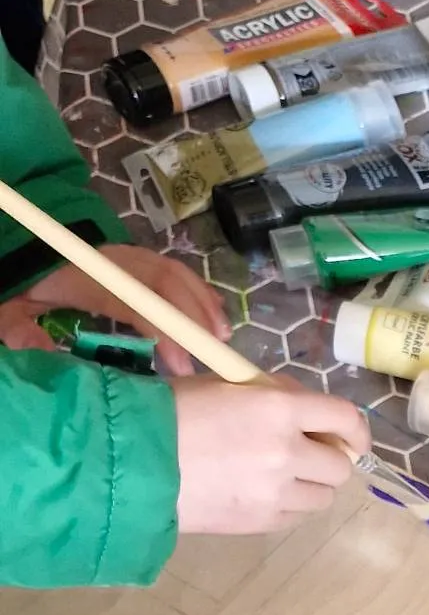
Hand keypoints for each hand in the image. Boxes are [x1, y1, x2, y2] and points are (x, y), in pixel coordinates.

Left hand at [2, 250, 231, 380]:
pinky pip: (172, 269)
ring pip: (174, 273)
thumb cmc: (19, 283)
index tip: (183, 367)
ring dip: (202, 304)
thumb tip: (47, 353)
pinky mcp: (131, 258)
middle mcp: (112, 261)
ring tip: (221, 337)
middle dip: (195, 319)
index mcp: (85, 275)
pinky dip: (196, 290)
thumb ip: (20, 330)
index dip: (165, 330)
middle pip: (165, 283)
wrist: (18, 248)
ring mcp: (124, 256)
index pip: (136, 300)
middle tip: (214, 356)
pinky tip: (212, 312)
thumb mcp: (8, 308)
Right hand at [173, 378, 367, 534]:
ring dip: (312, 485)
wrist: (132, 461)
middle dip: (328, 459)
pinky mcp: (261, 521)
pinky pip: (297, 516)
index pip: (345, 418)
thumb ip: (273, 395)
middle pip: (340, 466)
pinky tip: (263, 492)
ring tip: (280, 475)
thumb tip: (305, 409)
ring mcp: (276, 491)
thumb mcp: (227, 385)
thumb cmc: (174, 412)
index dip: (356, 429)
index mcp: (278, 408)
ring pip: (325, 496)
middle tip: (305, 453)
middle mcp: (286, 451)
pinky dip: (290, 505)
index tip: (351, 437)